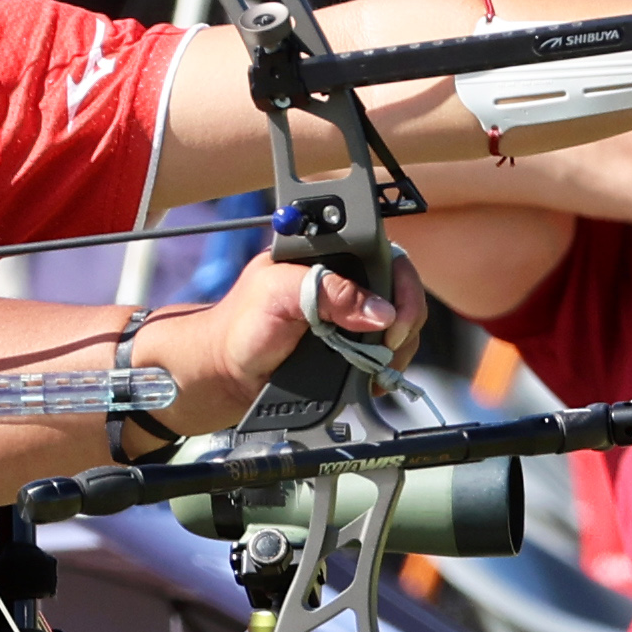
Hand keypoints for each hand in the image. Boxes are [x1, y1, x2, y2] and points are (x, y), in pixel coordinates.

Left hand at [160, 254, 405, 433]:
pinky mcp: (356, 347)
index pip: (385, 254)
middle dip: (404, 320)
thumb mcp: (277, 295)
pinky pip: (391, 353)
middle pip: (402, 290)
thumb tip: (379, 311)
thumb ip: (325, 292)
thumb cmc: (240, 326)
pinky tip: (371, 376)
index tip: (390, 316)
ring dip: (398, 349)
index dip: (399, 283)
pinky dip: (388, 368)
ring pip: (403, 325)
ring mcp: (354, 317)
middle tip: (386, 345)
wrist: (227, 375)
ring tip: (374, 365)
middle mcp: (347, 281)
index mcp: (328, 255)